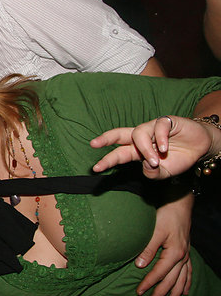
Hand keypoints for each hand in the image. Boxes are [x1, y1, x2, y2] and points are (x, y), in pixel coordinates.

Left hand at [91, 115, 212, 178]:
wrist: (200, 148)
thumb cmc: (178, 159)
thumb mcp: (164, 173)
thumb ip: (152, 174)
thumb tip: (146, 165)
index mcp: (137, 151)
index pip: (118, 154)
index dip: (107, 160)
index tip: (95, 168)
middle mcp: (141, 138)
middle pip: (119, 134)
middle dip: (106, 138)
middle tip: (94, 144)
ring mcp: (152, 128)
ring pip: (138, 134)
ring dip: (145, 149)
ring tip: (155, 160)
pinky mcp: (166, 121)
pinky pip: (158, 127)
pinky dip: (160, 138)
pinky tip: (165, 148)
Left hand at [135, 195, 191, 295]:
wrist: (179, 204)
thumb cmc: (166, 215)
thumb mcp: (154, 231)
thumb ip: (147, 248)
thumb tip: (139, 265)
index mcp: (174, 253)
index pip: (159, 273)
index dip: (149, 283)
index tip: (139, 293)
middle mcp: (182, 257)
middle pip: (171, 280)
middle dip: (161, 293)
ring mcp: (186, 255)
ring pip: (181, 279)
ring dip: (175, 293)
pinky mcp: (185, 251)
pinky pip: (188, 271)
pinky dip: (186, 282)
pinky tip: (185, 291)